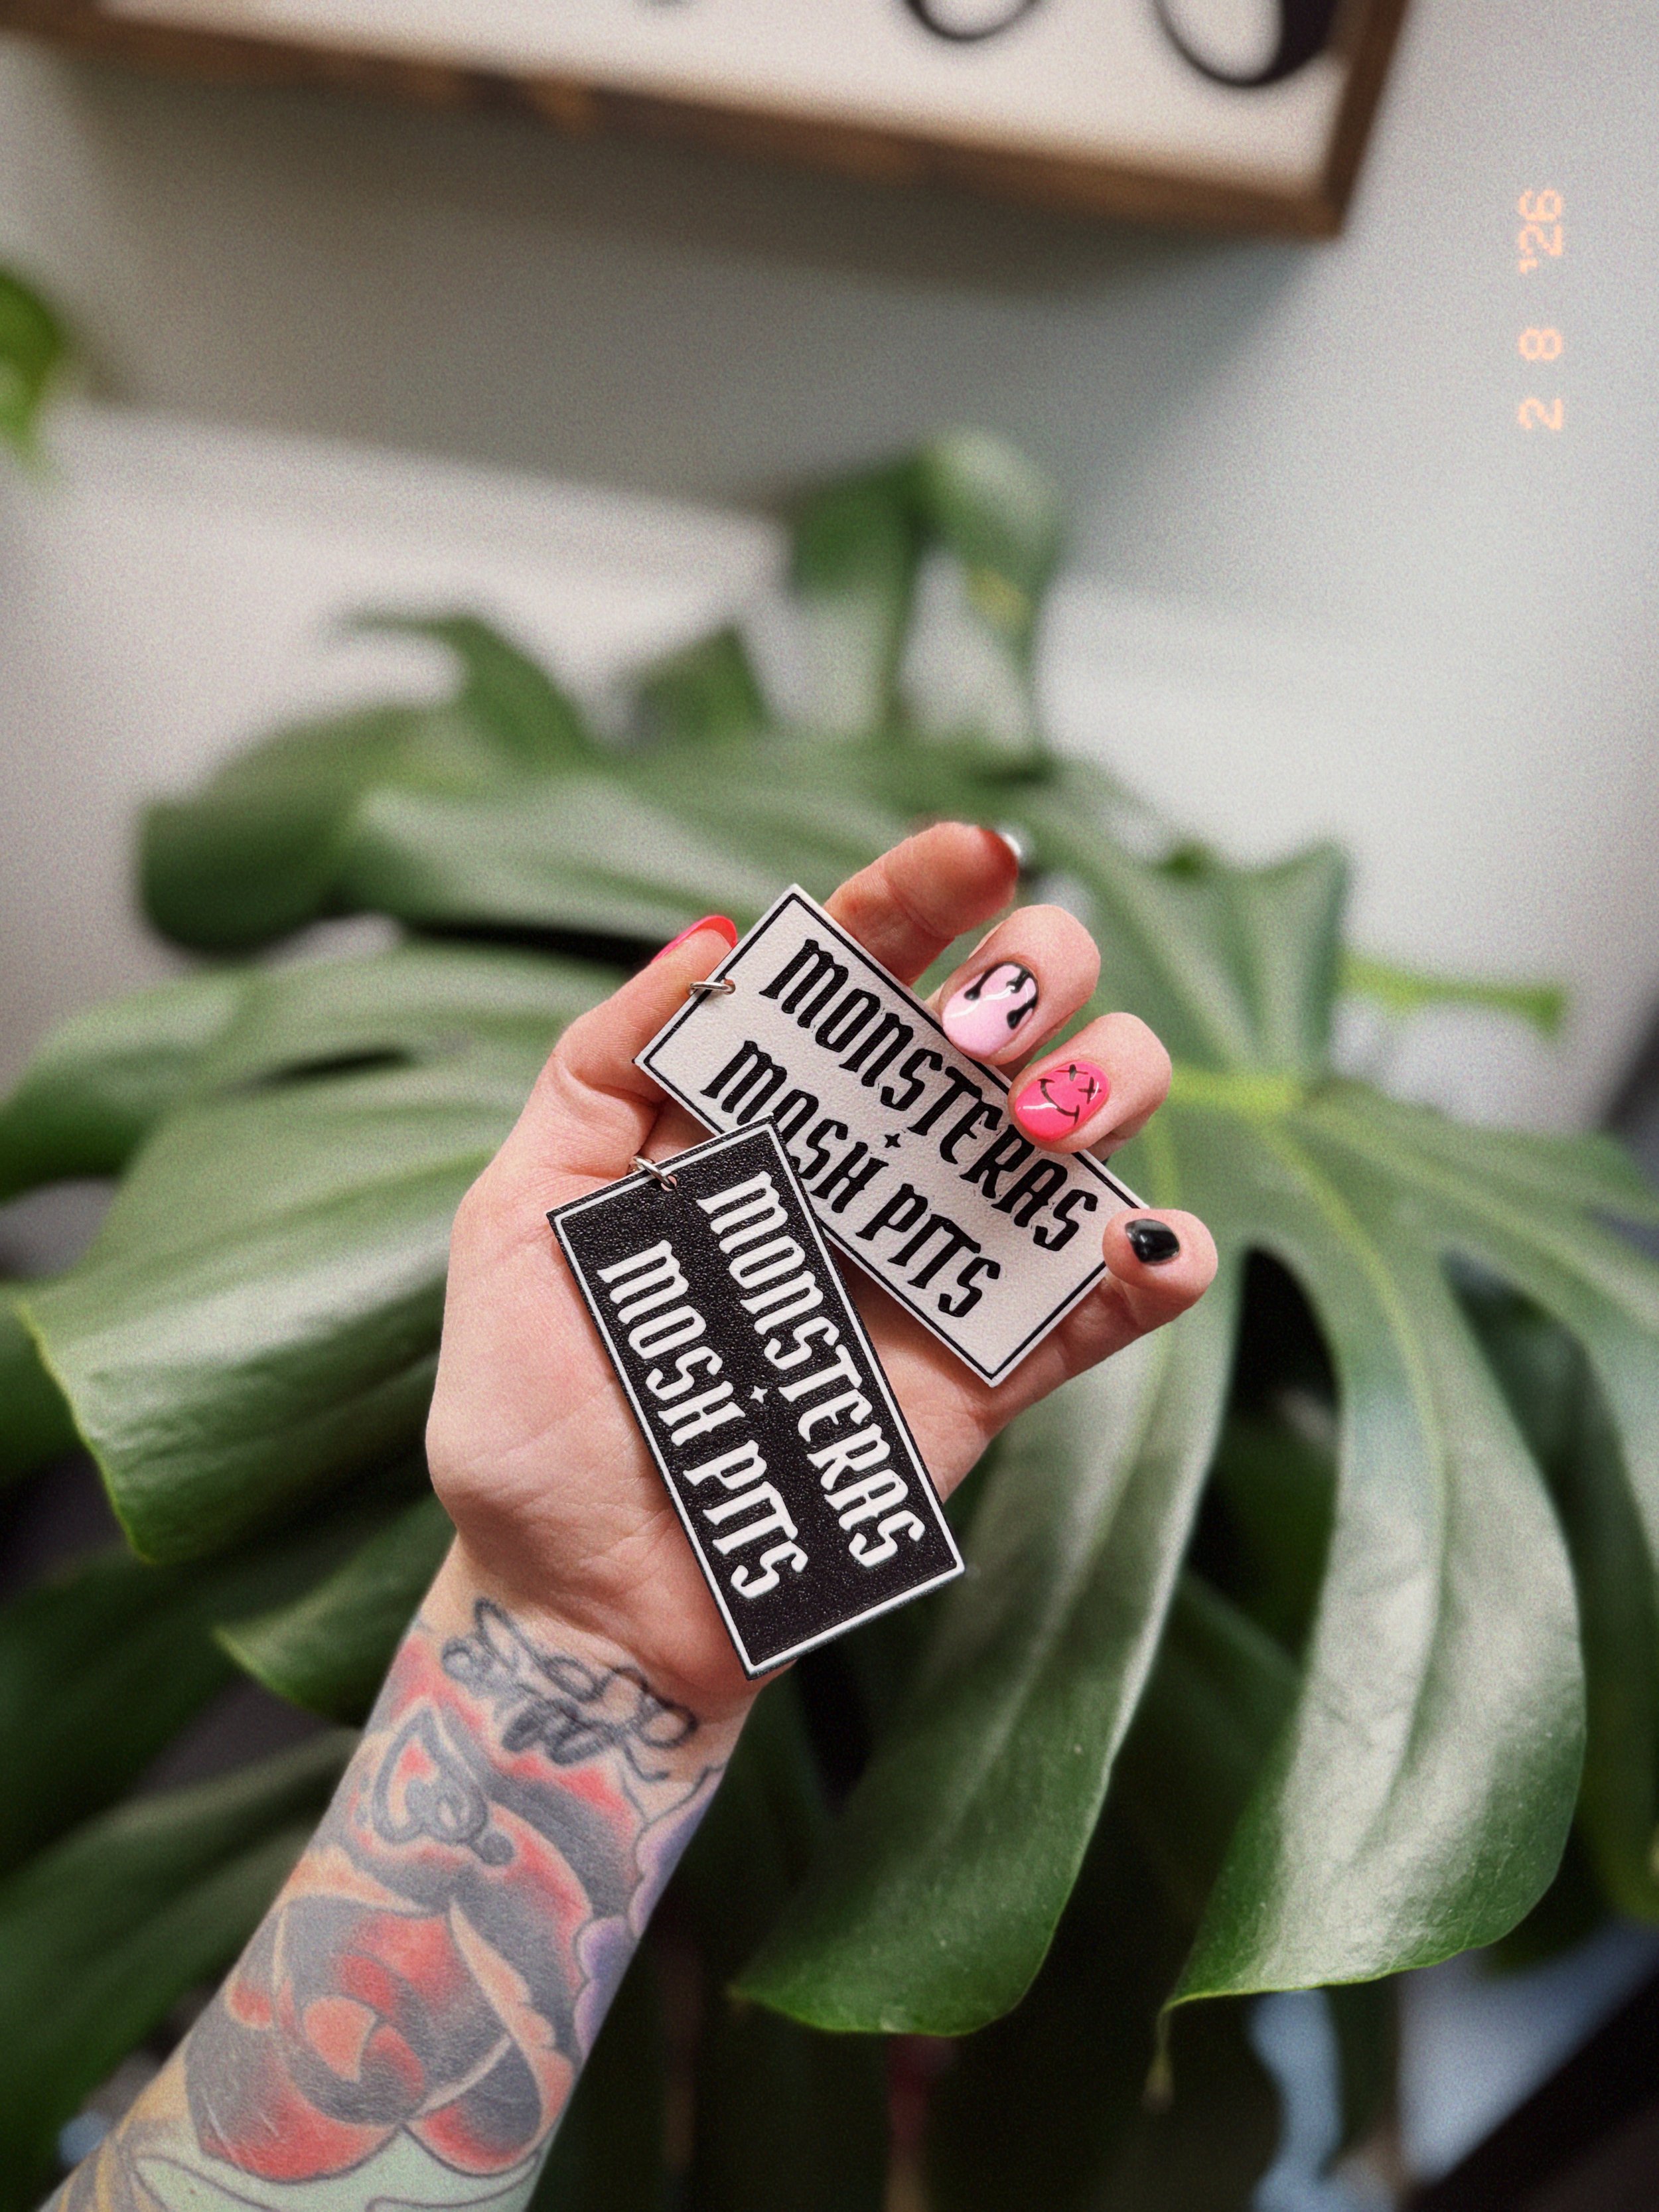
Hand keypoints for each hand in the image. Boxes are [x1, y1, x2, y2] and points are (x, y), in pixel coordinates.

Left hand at [426, 825, 1215, 1720]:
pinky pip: (1096, 1307)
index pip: (857, 971)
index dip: (922, 894)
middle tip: (974, 1037)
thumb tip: (707, 934)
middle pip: (1002, 1021)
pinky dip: (1151, 1262)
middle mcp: (865, 1170)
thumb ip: (595, 1072)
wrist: (577, 1600)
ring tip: (1034, 1123)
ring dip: (1108, 1085)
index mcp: (760, 1115)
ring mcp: (933, 1269)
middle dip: (1035, 978)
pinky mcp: (981, 1378)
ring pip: (1081, 1131)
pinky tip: (1141, 1240)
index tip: (974, 855)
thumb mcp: (516, 1217)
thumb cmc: (532, 1412)